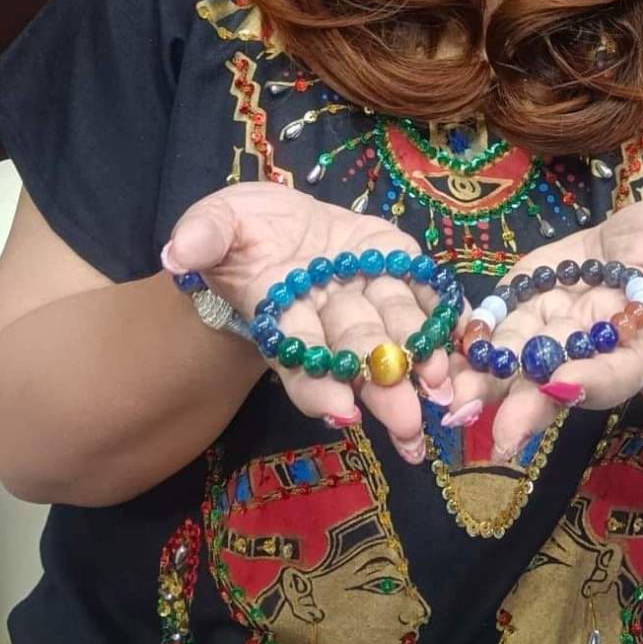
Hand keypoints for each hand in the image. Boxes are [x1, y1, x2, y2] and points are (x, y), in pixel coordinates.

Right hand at [161, 183, 454, 463]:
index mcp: (282, 317)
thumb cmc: (239, 233)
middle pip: (357, 356)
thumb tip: (175, 254)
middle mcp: (330, 318)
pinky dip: (445, 313)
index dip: (319, 386)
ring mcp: (368, 292)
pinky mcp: (398, 263)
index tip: (343, 412)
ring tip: (442, 388)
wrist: (279, 222)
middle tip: (408, 421)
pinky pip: (425, 290)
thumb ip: (202, 238)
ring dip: (421, 361)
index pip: (299, 361)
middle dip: (382, 387)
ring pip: (396, 329)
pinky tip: (466, 336)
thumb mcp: (215, 224)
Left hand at [446, 199, 642, 460]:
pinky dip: (463, 348)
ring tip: (454, 404)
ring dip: (483, 386)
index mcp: (634, 341)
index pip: (616, 370)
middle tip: (497, 432)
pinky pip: (488, 333)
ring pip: (514, 366)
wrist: (636, 245)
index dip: (591, 381)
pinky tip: (434, 359)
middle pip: (555, 384)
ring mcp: (547, 333)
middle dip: (527, 406)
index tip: (562, 385)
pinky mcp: (516, 309)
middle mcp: (585, 349)